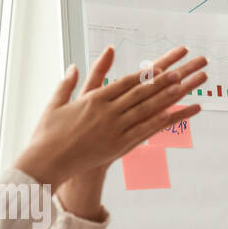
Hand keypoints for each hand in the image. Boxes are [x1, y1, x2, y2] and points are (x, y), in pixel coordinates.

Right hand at [14, 45, 207, 187]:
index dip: (146, 73)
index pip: (126, 82)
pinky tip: (172, 114)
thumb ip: (67, 84)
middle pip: (141, 92)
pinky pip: (142, 132)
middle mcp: (107, 112)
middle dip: (163, 80)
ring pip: (145, 109)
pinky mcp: (116, 146)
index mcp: (93, 99)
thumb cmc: (46, 135)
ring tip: (183, 86)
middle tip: (182, 70)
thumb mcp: (54, 104)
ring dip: (166, 96)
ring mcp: (113, 129)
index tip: (162, 65)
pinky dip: (158, 122)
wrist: (44, 163)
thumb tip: (74, 67)